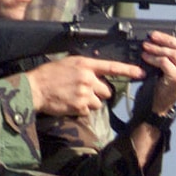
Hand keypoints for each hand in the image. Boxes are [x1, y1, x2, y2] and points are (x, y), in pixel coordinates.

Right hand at [27, 56, 144, 116]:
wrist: (34, 88)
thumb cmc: (49, 75)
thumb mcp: (68, 63)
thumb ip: (84, 68)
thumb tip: (96, 74)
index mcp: (85, 65)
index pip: (112, 67)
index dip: (128, 70)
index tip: (141, 73)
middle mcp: (87, 78)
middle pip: (107, 90)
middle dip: (99, 93)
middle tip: (85, 91)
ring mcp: (84, 93)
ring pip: (98, 103)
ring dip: (90, 103)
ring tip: (75, 97)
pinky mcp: (79, 107)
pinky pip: (87, 111)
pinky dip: (80, 110)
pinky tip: (69, 104)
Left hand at [140, 30, 175, 112]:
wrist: (161, 103)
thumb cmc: (169, 84)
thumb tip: (170, 37)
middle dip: (168, 40)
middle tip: (154, 36)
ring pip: (174, 54)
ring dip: (157, 48)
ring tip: (147, 46)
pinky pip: (165, 61)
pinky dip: (153, 58)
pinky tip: (147, 56)